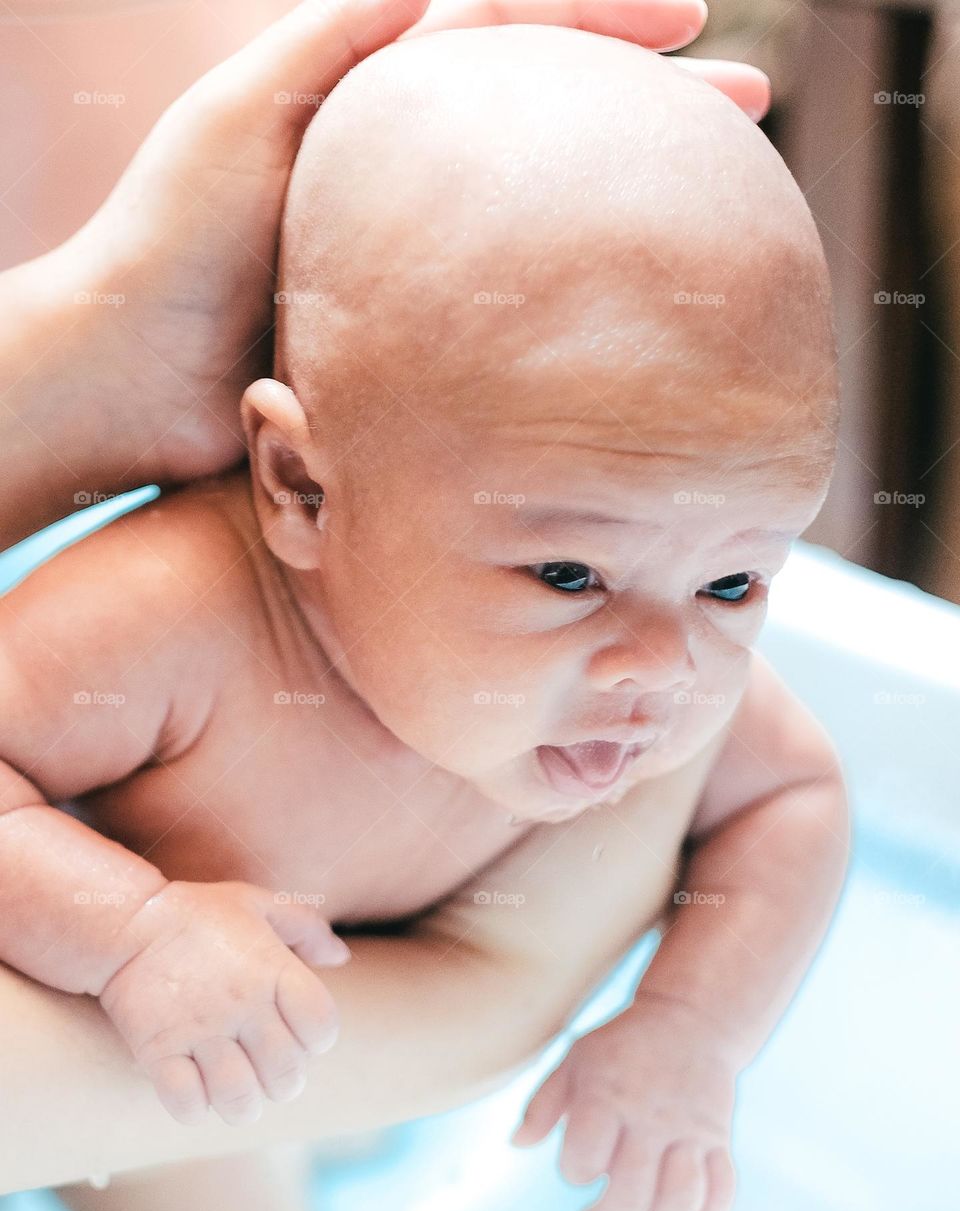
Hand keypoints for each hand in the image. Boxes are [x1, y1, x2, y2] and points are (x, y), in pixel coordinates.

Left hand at [29, 0, 768, 489]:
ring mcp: (423, 263)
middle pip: (556, 124)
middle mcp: (412, 181)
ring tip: (729, 208)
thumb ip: (338, 42)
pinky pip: (518, 309)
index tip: (692, 17)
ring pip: (551, 216)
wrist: (131, 381)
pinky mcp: (422, 339)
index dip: (602, 20)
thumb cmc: (170, 243)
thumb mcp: (245, 116)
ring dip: (637, 203)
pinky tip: (637, 316)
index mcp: (378, 107)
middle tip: (752, 105)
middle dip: (654, 107)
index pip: (511, 38)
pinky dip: (581, 301)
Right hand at [99, 880, 350, 1126]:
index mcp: (273, 970)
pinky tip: (195, 1089)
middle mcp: (242, 1005)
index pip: (321, 1027)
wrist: (127, 921)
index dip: (318, 1039)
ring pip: (240, 1100)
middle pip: (286, 1074)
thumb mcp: (259, 904)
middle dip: (284, 1082)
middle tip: (269, 1072)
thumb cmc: (201, 914)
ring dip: (243, 1104)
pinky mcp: (157, 1050)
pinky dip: (195, 1108)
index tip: (301, 1035)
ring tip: (237, 1090)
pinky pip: (186, 1104)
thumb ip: (306, 928)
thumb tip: (341, 957)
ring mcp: (199, 1030)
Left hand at [510, 993, 738, 1210]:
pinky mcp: (717, 1139)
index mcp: (609, 1095)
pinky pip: (720, 1192)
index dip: (575, 1170)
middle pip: (631, 1194)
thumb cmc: (623, 1044)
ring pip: (681, 1202)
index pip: (585, 1157)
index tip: (577, 1165)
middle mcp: (650, 1117)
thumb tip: (516, 1144)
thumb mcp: (576, 1059)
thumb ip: (543, 1103)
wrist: (690, 1017)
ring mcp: (689, 1131)